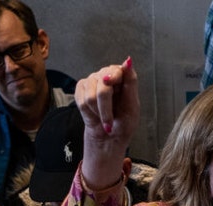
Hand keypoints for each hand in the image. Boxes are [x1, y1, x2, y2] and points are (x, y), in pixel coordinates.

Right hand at [76, 57, 139, 187]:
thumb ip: (130, 83)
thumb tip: (128, 61)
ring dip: (99, 113)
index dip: (113, 76)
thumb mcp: (132, 106)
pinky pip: (81, 101)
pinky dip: (89, 113)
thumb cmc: (124, 122)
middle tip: (109, 122)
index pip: (118, 70)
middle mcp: (106, 74)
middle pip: (103, 85)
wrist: (109, 136)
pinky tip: (94, 114)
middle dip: (106, 108)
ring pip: (91, 96)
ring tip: (104, 118)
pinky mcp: (81, 88)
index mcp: (122, 76)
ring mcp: (92, 80)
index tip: (108, 81)